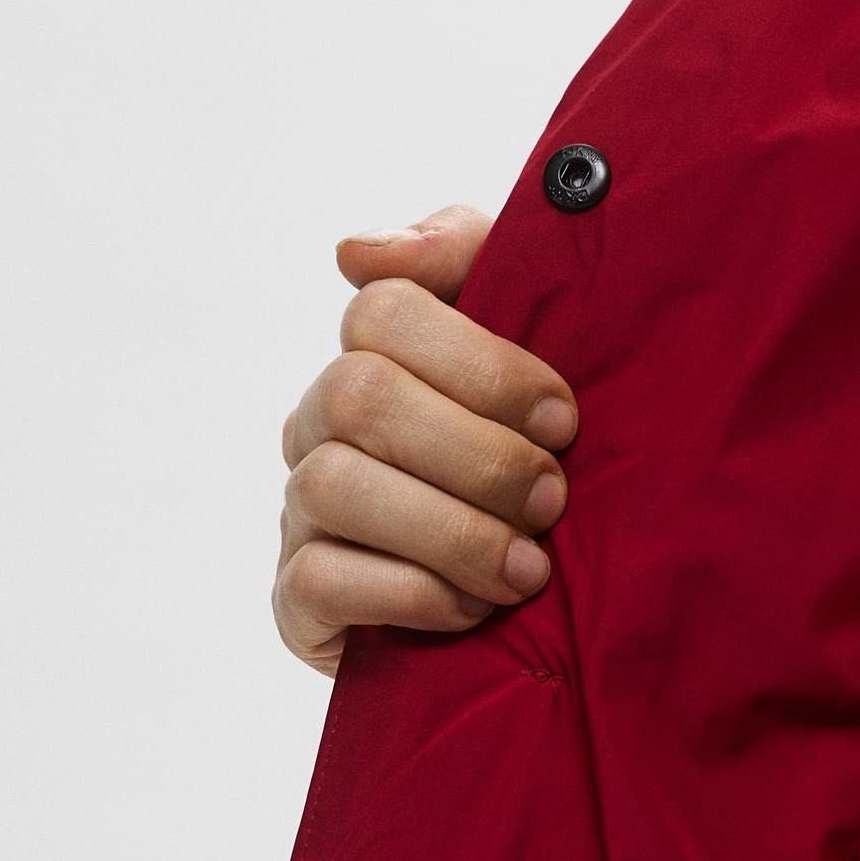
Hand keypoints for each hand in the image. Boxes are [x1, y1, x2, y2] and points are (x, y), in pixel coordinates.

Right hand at [273, 204, 577, 673]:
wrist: (541, 608)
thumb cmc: (534, 462)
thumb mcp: (536, 347)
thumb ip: (465, 257)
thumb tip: (355, 252)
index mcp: (374, 353)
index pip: (383, 310)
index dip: (483, 364)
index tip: (563, 419)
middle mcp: (320, 423)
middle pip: (359, 396)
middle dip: (477, 455)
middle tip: (553, 501)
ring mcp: (300, 511)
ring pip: (333, 485)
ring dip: (451, 531)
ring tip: (527, 570)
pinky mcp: (296, 601)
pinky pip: (320, 579)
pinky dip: (411, 593)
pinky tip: (472, 609)